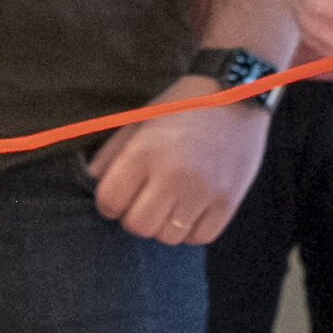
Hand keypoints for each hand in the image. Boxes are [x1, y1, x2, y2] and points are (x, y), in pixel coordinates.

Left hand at [91, 80, 271, 245]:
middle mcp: (174, 175)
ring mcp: (204, 191)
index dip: (108, 202)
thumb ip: (112, 151)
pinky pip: (199, 237)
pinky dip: (191, 229)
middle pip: (138, 225)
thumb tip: (93, 180)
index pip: (109, 201)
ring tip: (169, 201)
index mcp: (146, 151)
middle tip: (144, 199)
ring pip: (168, 236)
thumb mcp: (141, 117)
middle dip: (134, 215)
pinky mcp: (228, 202)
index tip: (117, 195)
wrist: (239, 95)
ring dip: (163, 224)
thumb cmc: (184, 104)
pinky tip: (191, 208)